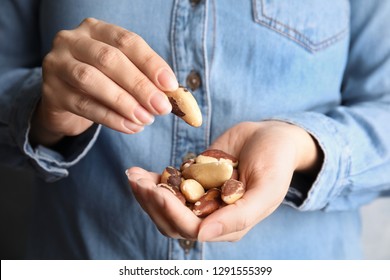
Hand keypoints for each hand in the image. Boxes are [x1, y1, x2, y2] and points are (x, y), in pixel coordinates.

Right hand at [31, 18, 175, 145]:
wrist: (65, 102)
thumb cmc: (102, 83)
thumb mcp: (123, 74)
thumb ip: (146, 80)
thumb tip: (174, 95)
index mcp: (96, 30)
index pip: (127, 41)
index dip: (151, 63)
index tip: (171, 85)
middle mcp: (72, 41)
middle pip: (109, 59)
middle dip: (139, 85)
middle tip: (161, 107)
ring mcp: (57, 65)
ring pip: (92, 80)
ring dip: (124, 102)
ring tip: (146, 119)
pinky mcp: (51, 92)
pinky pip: (84, 105)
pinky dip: (111, 118)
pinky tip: (130, 127)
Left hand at [127, 121, 322, 241]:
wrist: (271, 136)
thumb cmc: (276, 162)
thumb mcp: (267, 189)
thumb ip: (240, 217)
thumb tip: (202, 235)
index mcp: (229, 225)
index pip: (192, 228)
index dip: (172, 213)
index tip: (157, 190)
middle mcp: (212, 215)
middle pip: (172, 221)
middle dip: (152, 203)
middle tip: (136, 181)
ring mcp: (200, 197)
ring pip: (165, 206)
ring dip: (147, 193)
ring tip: (133, 175)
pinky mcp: (193, 180)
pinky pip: (168, 185)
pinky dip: (152, 180)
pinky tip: (140, 171)